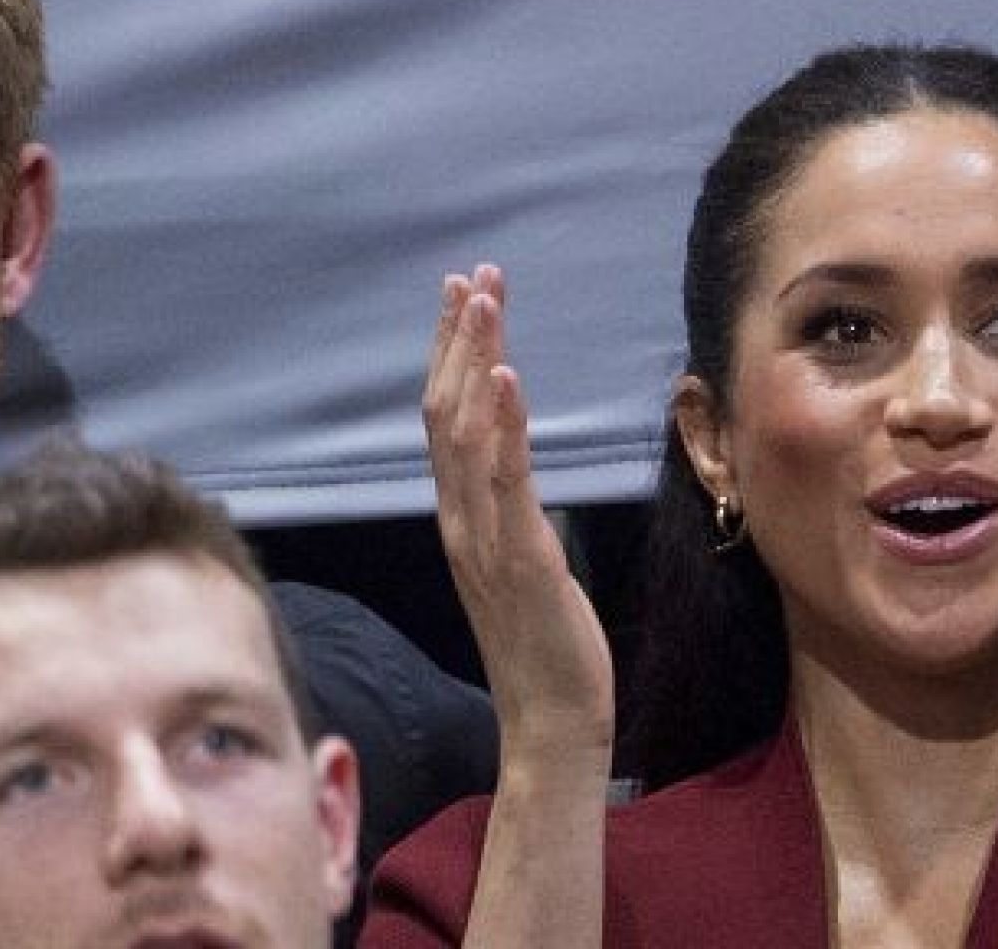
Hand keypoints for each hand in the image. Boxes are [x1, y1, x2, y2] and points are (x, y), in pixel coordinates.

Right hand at [424, 264, 614, 758]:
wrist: (552, 720)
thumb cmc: (545, 643)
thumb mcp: (524, 560)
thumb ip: (511, 509)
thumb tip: (516, 461)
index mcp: (460, 518)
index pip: (445, 420)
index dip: (450, 354)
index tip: (462, 295)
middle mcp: (460, 520)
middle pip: (445, 412)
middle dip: (458, 340)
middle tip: (472, 276)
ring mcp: (483, 539)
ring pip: (466, 434)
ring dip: (476, 362)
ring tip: (486, 301)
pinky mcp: (519, 559)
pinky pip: (505, 481)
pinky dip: (504, 424)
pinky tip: (511, 377)